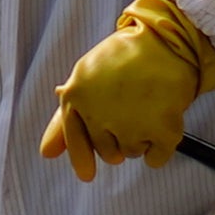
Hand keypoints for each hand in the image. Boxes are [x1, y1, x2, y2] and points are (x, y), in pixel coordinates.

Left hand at [37, 0, 214, 182]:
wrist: (167, 39)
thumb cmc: (124, 56)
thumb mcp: (84, 78)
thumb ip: (64, 118)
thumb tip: (46, 153)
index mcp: (76, 97)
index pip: (75, 139)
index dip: (82, 158)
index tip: (87, 175)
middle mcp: (99, 114)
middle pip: (107, 152)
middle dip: (119, 137)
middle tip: (131, 108)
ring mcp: (131, 123)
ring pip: (131, 153)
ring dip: (141, 138)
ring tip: (147, 106)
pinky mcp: (162, 130)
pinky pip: (156, 158)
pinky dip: (161, 148)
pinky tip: (163, 122)